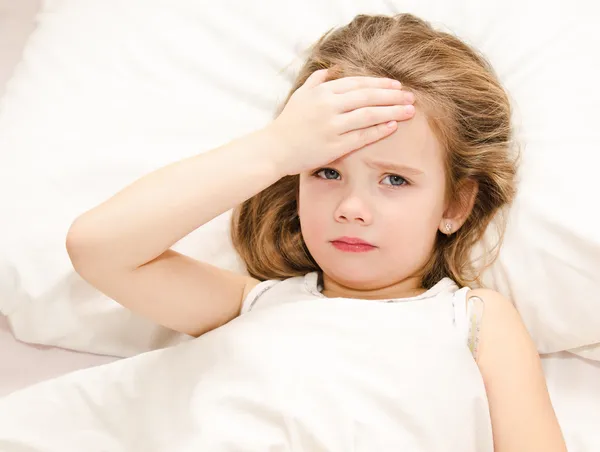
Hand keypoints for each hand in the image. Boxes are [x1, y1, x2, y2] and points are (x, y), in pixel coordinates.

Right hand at [266, 69, 415, 175]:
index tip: (396, 86)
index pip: (358, 83)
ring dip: (392, 111)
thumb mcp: (300, 95)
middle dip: (392, 96)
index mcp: (322, 91)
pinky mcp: (334, 146)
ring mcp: (332, 126)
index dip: (379, 84)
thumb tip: (332, 69)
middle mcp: (328, 106)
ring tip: (409, 111)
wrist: (273, 149)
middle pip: (368, 97)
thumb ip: (317, 81)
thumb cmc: (287, 123)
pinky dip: (379, 130)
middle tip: (410, 97)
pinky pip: (362, 136)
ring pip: (369, 115)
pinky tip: (393, 126)